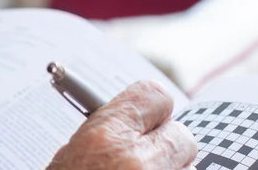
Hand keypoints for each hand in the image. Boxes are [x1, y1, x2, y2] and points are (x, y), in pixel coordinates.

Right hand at [48, 81, 196, 169]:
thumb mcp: (69, 156)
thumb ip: (106, 130)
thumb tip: (136, 114)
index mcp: (104, 138)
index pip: (155, 95)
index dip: (152, 108)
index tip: (148, 116)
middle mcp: (137, 162)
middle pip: (182, 135)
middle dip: (166, 145)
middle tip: (145, 157)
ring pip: (189, 166)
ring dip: (171, 169)